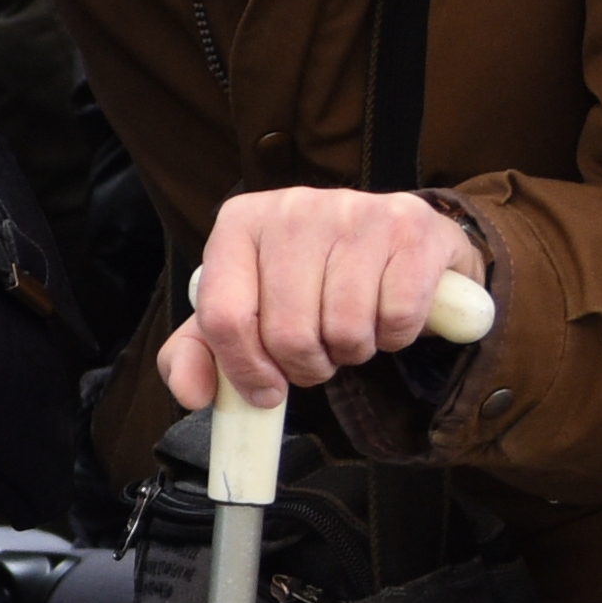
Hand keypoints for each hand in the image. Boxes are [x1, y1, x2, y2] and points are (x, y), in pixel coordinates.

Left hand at [154, 189, 488, 410]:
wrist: (394, 242)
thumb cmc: (308, 281)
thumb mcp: (244, 307)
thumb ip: (200, 352)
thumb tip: (192, 395)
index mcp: (238, 222)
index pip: (223, 316)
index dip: (245, 369)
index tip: (266, 391)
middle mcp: (291, 208)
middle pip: (288, 333)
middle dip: (308, 365)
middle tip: (319, 353)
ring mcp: (353, 211)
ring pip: (345, 330)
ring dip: (352, 352)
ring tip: (351, 328)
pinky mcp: (409, 228)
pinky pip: (397, 319)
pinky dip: (395, 336)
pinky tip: (386, 311)